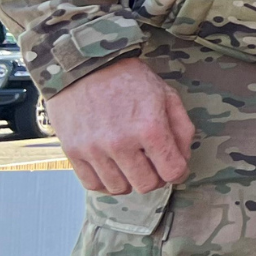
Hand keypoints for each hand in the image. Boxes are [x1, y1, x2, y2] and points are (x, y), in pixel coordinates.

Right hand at [48, 58, 193, 195]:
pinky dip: (106, 182)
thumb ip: (182, 129)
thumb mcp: (166, 96)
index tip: (174, 166)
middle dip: (156, 177)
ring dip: (130, 180)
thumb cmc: (129, 79)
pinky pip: (93, 184)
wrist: (85, 66)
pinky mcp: (73, 152)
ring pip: (120, 188)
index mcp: (150, 128)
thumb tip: (183, 160)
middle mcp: (121, 143)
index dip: (178, 171)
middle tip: (152, 163)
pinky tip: (112, 168)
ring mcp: (94, 150)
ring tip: (130, 163)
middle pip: (147, 185)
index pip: (172, 172)